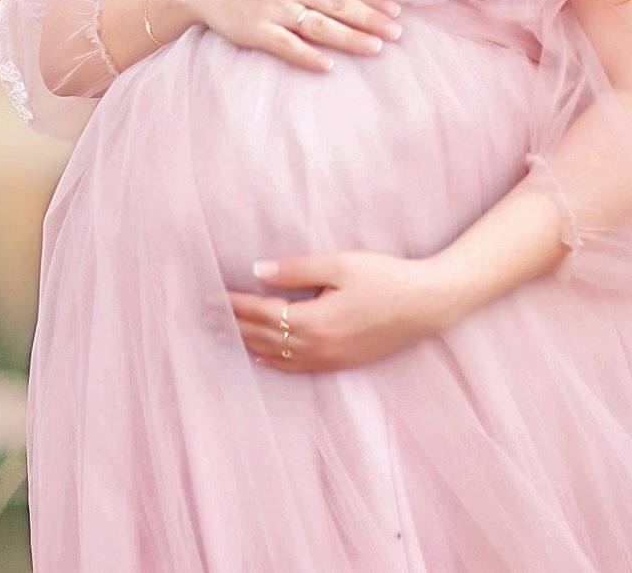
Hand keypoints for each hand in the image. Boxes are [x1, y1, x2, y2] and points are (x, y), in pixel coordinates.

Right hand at [177, 0, 403, 72]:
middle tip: (397, 34)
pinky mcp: (254, 31)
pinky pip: (286, 46)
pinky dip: (308, 57)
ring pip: (319, 26)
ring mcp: (271, 7)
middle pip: (339, 4)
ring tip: (376, 49)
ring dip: (350, 39)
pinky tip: (329, 66)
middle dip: (371, 19)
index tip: (396, 11)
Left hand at [202, 250, 463, 372]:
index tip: (209, 299)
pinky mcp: (341, 362)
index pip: (261, 313)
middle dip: (233, 326)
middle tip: (204, 318)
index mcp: (314, 320)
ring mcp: (330, 359)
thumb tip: (257, 271)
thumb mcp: (339, 264)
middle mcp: (317, 346)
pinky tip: (260, 357)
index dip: (233, 306)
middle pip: (263, 337)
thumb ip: (295, 270)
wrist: (426, 304)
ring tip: (223, 335)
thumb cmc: (385, 278)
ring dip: (247, 343)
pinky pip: (297, 368)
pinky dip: (273, 361)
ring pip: (277, 355)